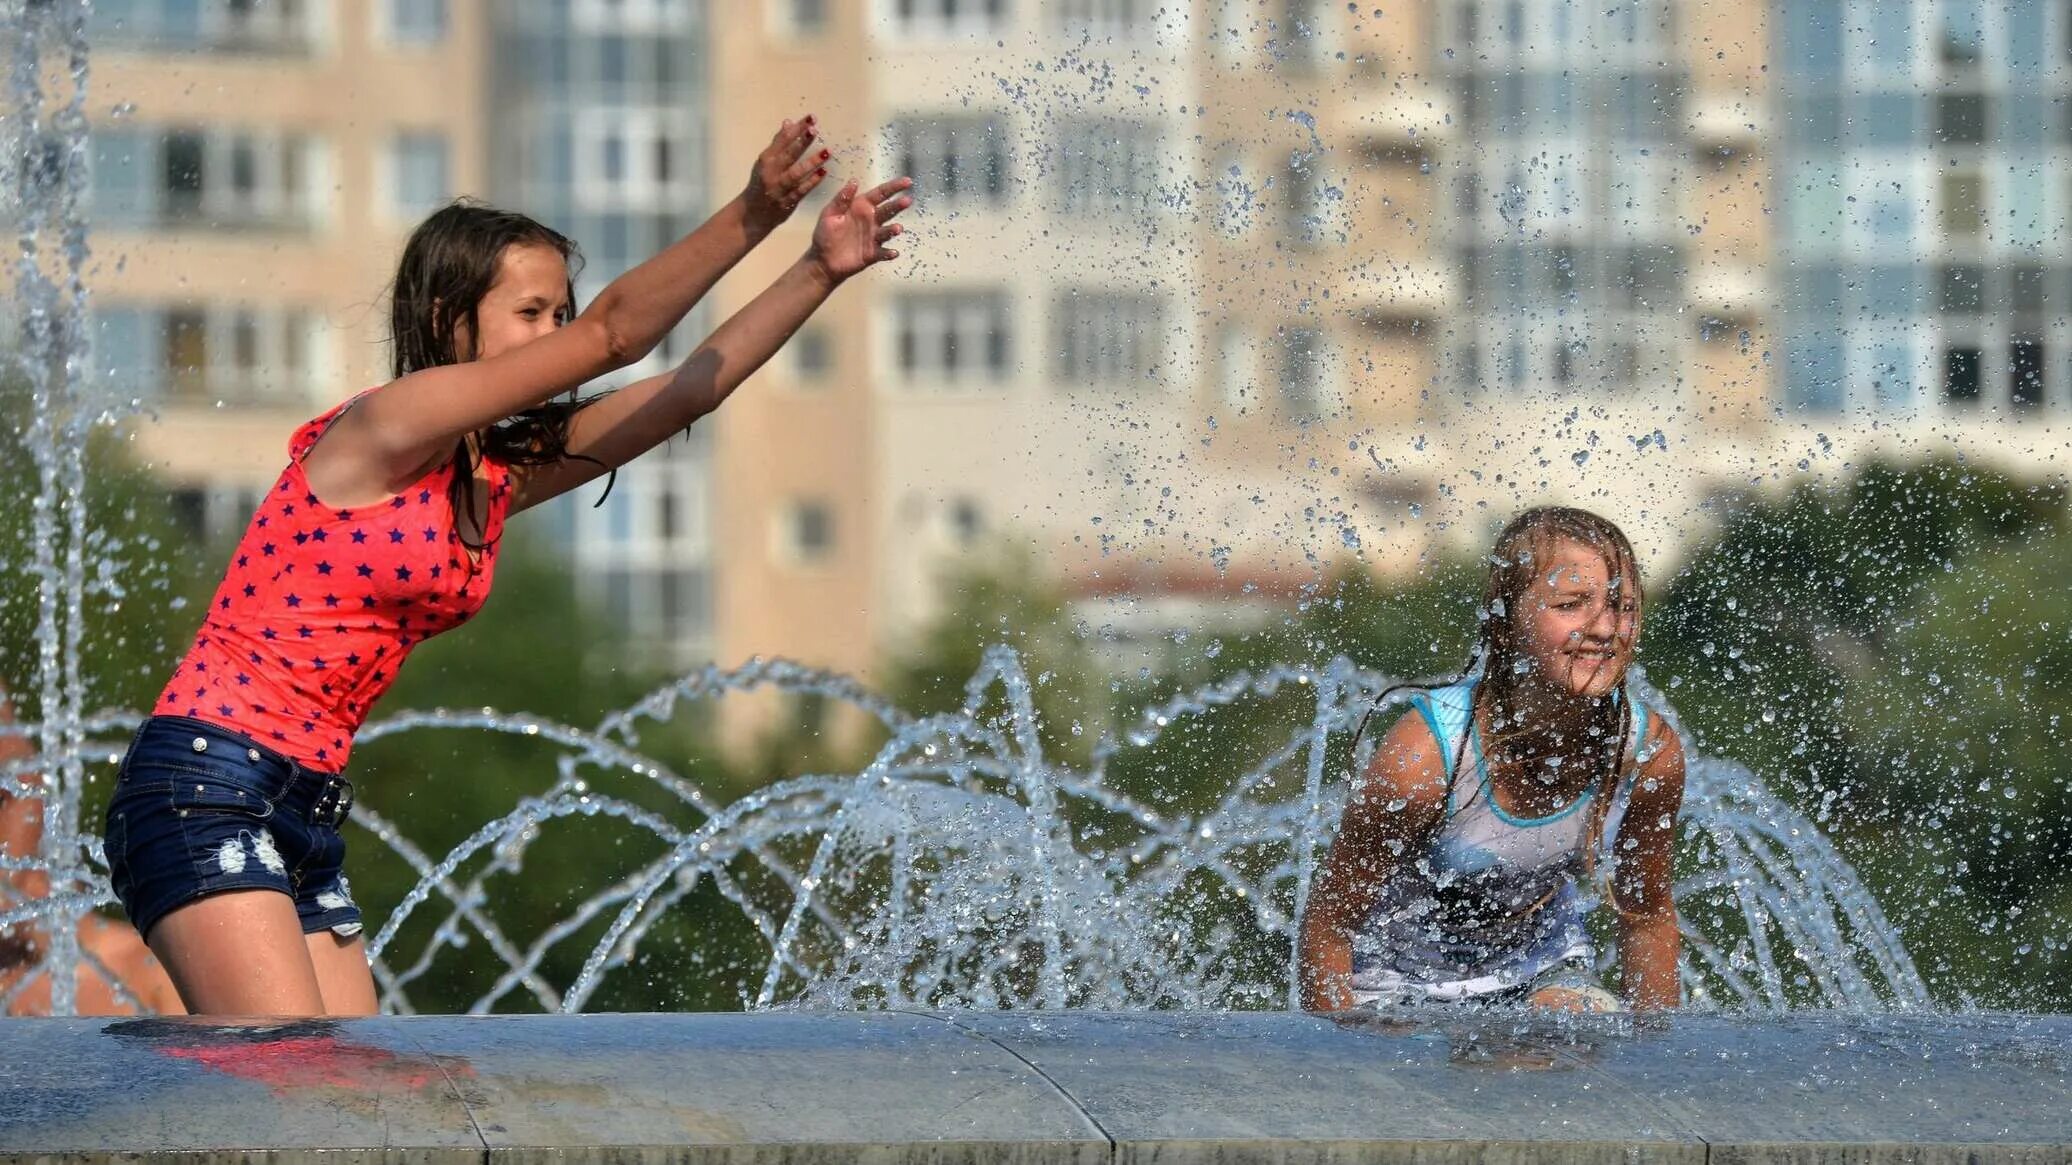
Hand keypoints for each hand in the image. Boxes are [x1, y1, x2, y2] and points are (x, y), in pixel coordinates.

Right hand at [743, 117, 829, 233]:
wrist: (752, 213)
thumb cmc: (761, 183)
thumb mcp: (766, 161)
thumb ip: (778, 143)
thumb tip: (789, 122)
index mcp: (766, 159)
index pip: (782, 139)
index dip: (797, 128)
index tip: (811, 118)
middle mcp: (771, 172)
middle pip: (788, 154)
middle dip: (801, 141)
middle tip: (815, 129)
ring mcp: (778, 188)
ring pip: (795, 173)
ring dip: (811, 162)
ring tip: (826, 152)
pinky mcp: (786, 202)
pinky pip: (801, 190)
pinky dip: (812, 182)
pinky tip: (823, 172)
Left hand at [806, 176, 913, 285]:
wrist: (822, 260)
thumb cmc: (825, 234)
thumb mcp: (829, 213)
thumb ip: (842, 199)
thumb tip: (854, 181)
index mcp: (861, 207)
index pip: (880, 194)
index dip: (894, 187)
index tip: (907, 182)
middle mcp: (871, 220)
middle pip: (888, 210)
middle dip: (898, 205)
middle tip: (907, 201)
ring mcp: (873, 237)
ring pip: (887, 231)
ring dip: (893, 229)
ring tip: (897, 229)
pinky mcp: (873, 254)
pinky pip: (883, 252)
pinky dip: (888, 253)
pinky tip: (893, 252)